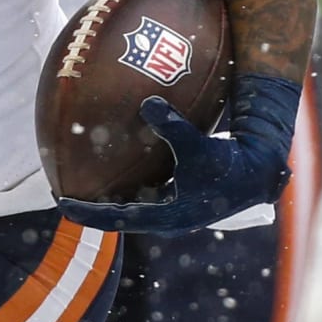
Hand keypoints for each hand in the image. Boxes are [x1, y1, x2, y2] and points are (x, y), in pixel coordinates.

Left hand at [57, 74, 297, 235]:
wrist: (260, 173)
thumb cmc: (230, 165)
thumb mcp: (200, 146)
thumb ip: (173, 127)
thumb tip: (148, 102)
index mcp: (166, 216)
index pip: (116, 219)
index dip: (88, 213)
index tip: (61, 204)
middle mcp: (165, 218)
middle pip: (119, 215)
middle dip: (93, 205)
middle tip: (65, 192)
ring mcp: (173, 209)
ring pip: (132, 204)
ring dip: (110, 195)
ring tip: (84, 179)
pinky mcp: (179, 196)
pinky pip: (145, 190)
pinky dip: (129, 180)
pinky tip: (118, 159)